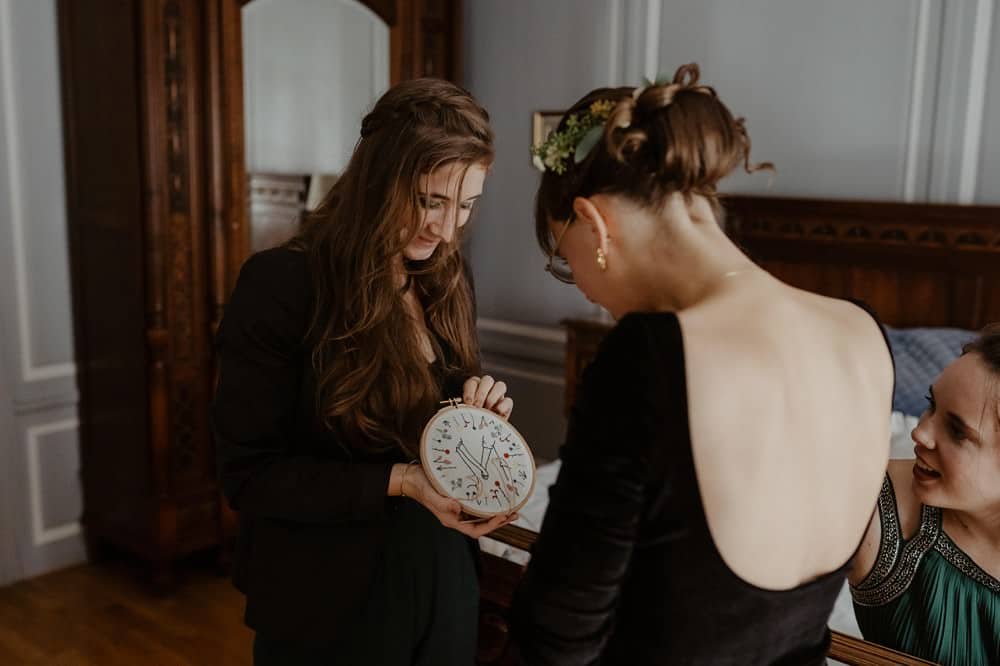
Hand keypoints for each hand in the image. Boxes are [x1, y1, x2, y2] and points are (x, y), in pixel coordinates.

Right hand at [396, 463, 517, 537]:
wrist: (411, 478)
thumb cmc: (420, 487)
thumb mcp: (431, 495)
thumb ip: (443, 504)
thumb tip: (458, 509)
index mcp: (451, 520)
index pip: (475, 530)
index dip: (490, 526)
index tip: (502, 516)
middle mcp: (457, 517)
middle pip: (482, 525)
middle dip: (499, 521)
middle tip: (515, 514)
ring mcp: (458, 509)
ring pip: (481, 516)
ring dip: (496, 513)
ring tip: (510, 509)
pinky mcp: (458, 499)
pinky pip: (476, 505)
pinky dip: (487, 503)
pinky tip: (494, 498)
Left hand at [463, 375, 513, 418]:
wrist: (480, 434)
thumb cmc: (470, 423)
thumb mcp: (464, 414)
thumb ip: (464, 408)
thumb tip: (463, 407)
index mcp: (474, 389)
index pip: (473, 382)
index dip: (470, 391)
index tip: (467, 403)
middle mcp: (487, 390)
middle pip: (488, 380)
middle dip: (482, 393)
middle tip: (477, 406)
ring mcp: (498, 397)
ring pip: (500, 386)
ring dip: (493, 397)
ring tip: (487, 410)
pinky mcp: (507, 406)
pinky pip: (509, 400)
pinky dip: (503, 406)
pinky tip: (496, 413)